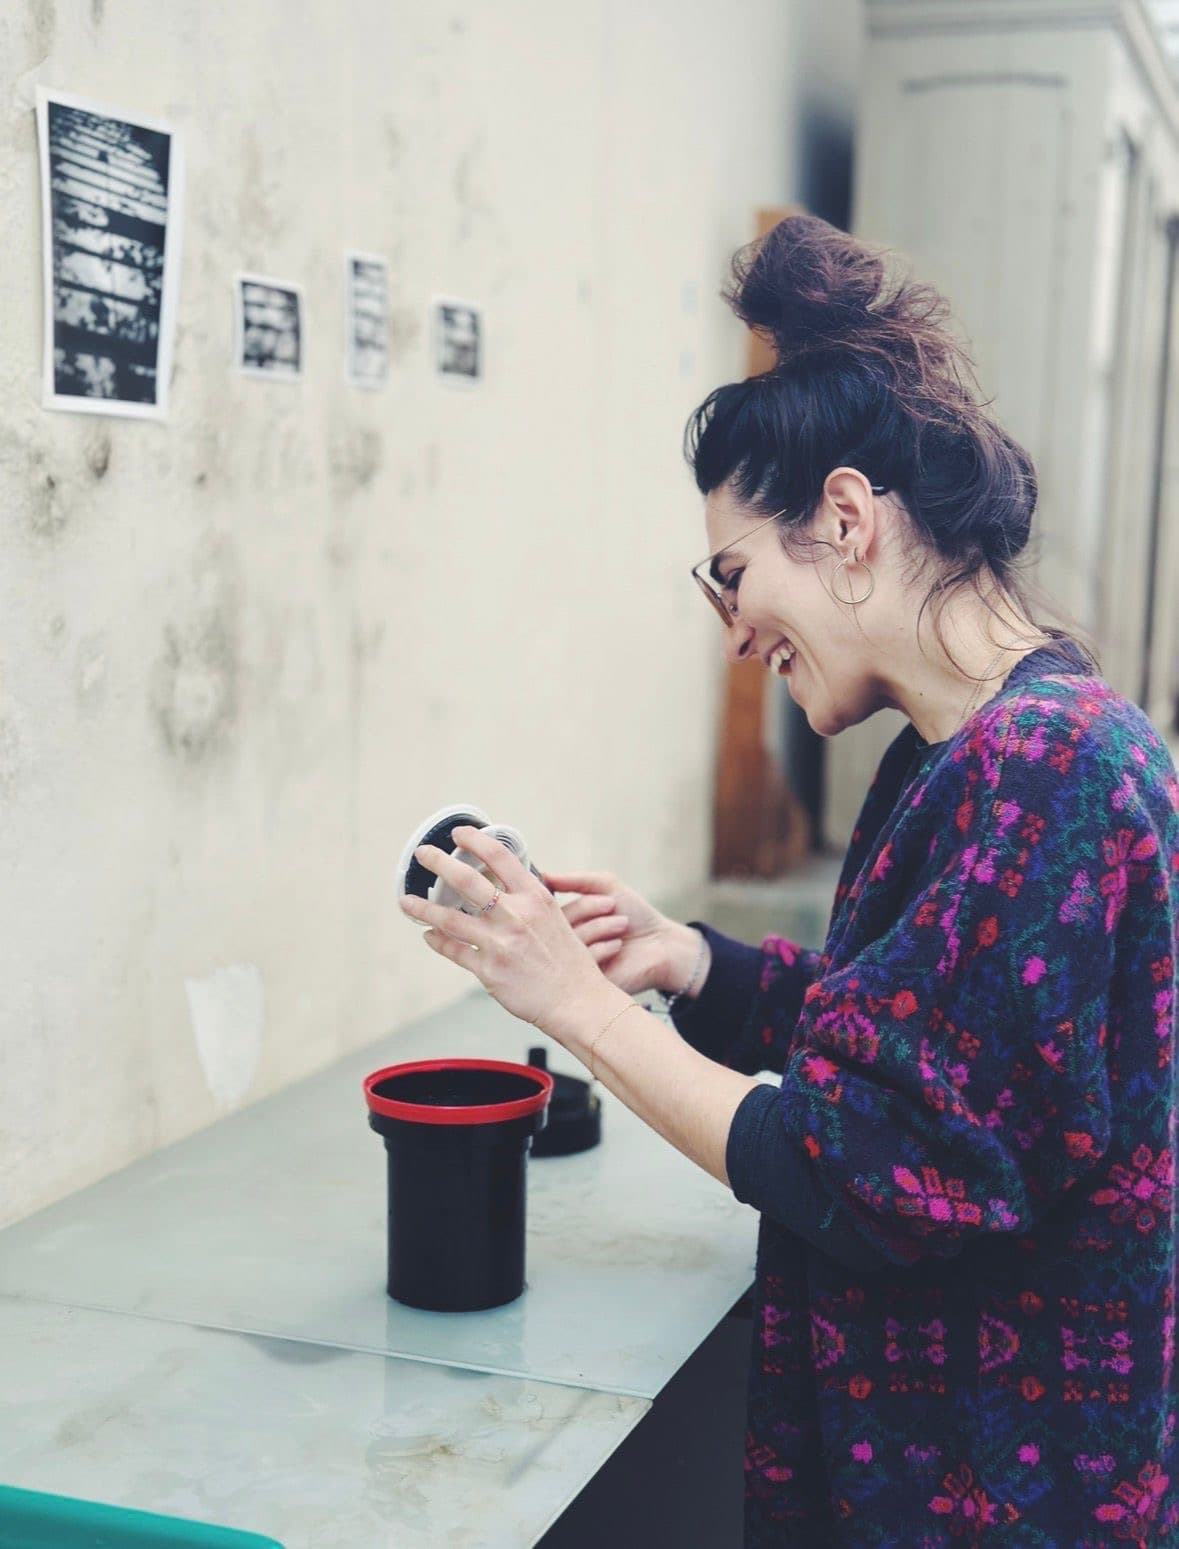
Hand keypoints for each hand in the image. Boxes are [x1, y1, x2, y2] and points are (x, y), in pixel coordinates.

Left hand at [398, 826, 610, 1034]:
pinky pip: (453, 950)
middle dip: (438, 862)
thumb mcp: (556, 918)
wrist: (577, 1000)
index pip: (499, 857)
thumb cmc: (570, 962)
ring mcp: (500, 943)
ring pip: (448, 918)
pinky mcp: (488, 969)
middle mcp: (516, 915)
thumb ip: (528, 901)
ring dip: (423, 907)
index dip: (475, 840)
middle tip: (423, 855)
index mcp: (536, 897)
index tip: (459, 834)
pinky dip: (437, 941)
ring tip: (406, 901)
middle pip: (466, 880)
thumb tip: (501, 888)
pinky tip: (429, 935)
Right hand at [540, 866, 679, 997]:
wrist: (661, 946)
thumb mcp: (607, 887)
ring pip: (568, 942)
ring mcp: (573, 964)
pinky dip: (601, 949)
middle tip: (612, 905)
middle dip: (587, 908)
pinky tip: (618, 946)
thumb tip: (544, 876)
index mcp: (567, 922)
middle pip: (555, 924)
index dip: (574, 899)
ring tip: (622, 925)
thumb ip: (576, 880)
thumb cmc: (637, 916)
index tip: (599, 896)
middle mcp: (566, 943)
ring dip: (600, 927)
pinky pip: (578, 964)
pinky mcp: (584, 983)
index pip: (549, 909)